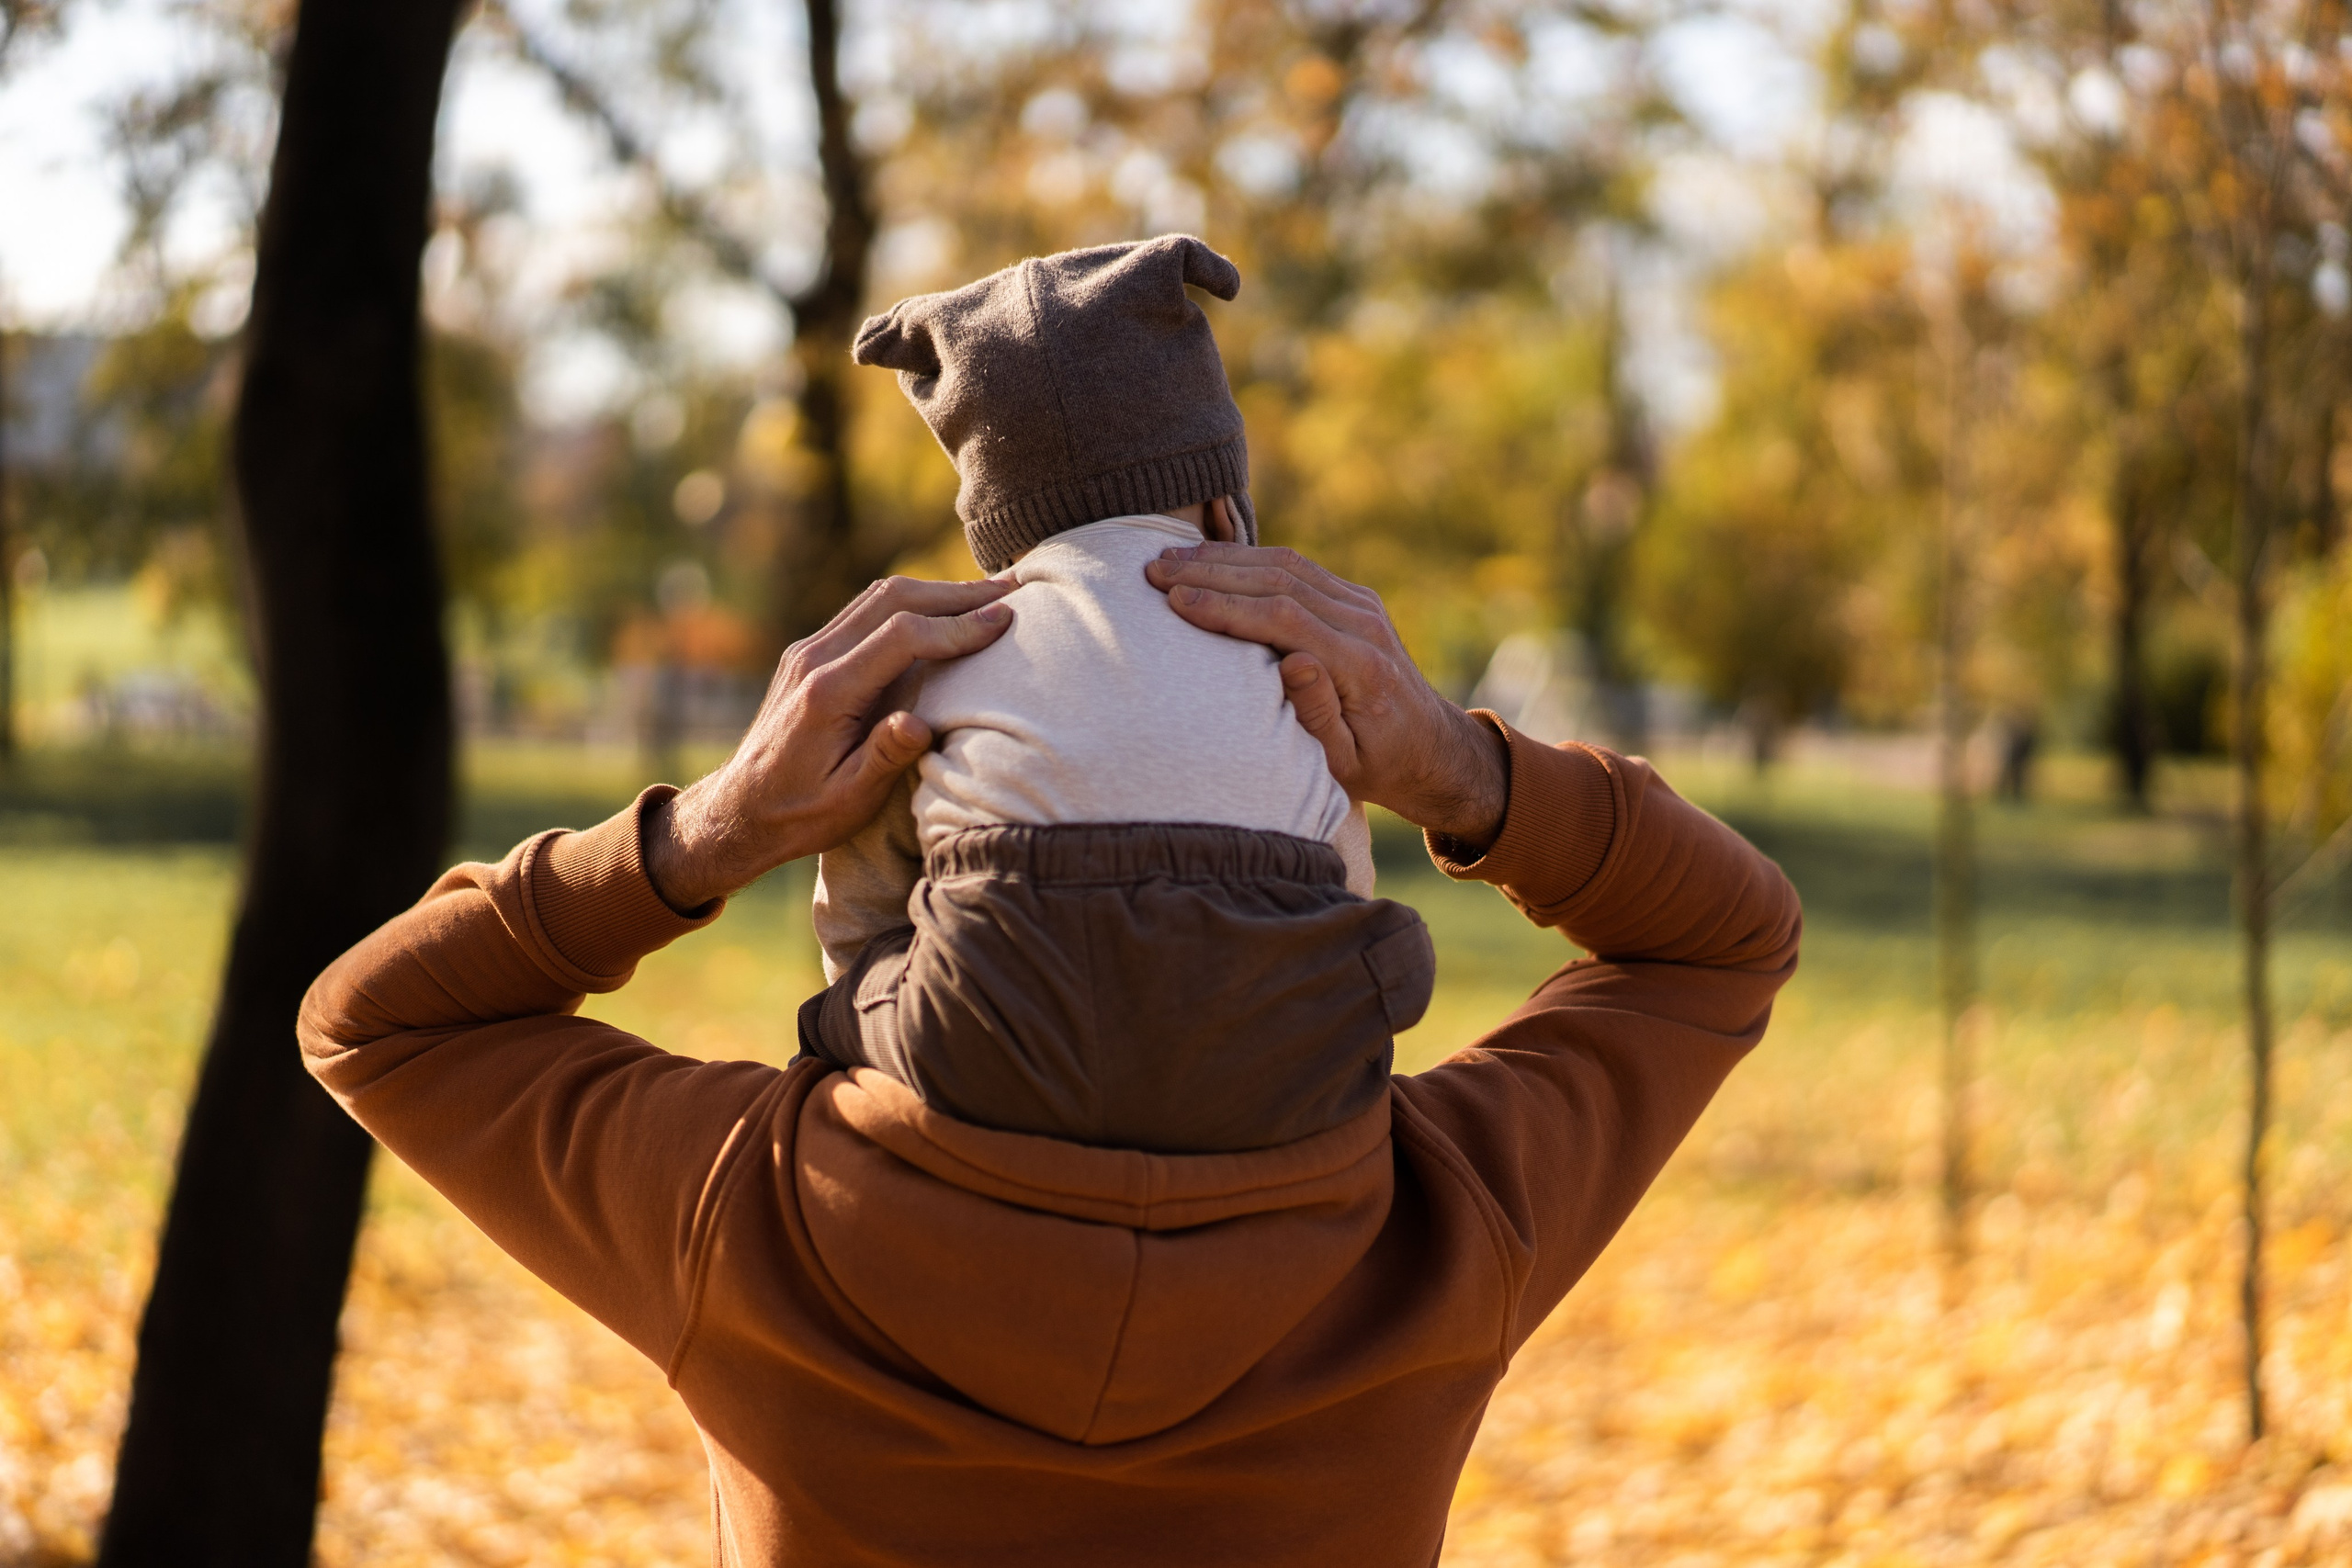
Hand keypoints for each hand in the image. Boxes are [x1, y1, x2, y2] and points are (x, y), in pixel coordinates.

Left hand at [644, 576, 1013, 907]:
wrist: (741, 810)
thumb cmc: (801, 814)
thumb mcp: (849, 800)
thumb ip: (885, 758)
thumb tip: (920, 724)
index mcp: (827, 693)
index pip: (902, 636)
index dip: (957, 625)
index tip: (1004, 621)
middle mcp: (813, 658)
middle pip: (892, 599)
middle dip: (956, 592)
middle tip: (1012, 590)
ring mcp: (808, 650)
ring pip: (878, 597)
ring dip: (935, 591)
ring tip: (987, 593)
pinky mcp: (810, 654)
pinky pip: (865, 611)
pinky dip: (910, 603)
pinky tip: (942, 611)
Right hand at [1143, 543, 1508, 852]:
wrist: (1430, 748)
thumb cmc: (1376, 767)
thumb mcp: (1344, 764)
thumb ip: (1318, 715)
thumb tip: (1293, 662)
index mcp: (1361, 666)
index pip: (1282, 618)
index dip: (1224, 605)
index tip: (1173, 600)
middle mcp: (1366, 624)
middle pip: (1280, 580)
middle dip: (1211, 571)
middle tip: (1153, 570)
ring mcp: (1363, 605)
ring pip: (1286, 565)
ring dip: (1223, 558)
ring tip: (1168, 558)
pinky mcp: (1356, 599)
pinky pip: (1297, 567)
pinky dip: (1248, 560)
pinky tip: (1207, 559)